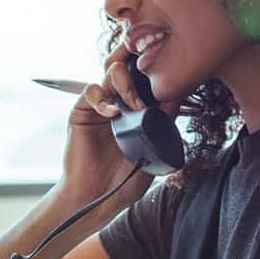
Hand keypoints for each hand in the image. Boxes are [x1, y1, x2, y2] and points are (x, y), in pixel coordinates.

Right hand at [61, 42, 158, 199]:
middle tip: (150, 72)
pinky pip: (91, 91)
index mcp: (138, 108)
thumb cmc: (125, 179)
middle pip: (129, 65)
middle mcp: (119, 101)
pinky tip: (112, 114)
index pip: (147, 78)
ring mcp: (101, 105)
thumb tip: (177, 96)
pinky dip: (103, 98)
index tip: (170, 72)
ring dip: (126, 83)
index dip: (157, 70)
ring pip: (112, 71)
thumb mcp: (154, 148)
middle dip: (139, 61)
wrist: (98, 197)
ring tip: (135, 106)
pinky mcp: (82, 112)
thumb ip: (164, 122)